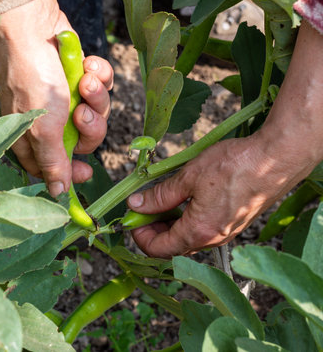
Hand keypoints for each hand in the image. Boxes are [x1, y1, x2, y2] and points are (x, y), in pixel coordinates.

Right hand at [0, 0, 112, 195]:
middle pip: (85, 140)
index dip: (73, 172)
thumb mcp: (43, 126)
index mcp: (35, 137)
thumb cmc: (33, 77)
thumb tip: (58, 191)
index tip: (88, 172)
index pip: (56, 167)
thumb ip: (53, 161)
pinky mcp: (81, 77)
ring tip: (86, 81)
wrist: (36, 26)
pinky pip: (102, 87)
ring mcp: (68, 97)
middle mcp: (52, 120)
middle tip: (83, 111)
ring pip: (98, 112)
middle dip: (91, 126)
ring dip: (96, 98)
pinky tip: (88, 65)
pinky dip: (100, 77)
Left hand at [127, 20, 322, 257]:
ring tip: (162, 196)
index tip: (131, 216)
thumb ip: (161, 194)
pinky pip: (203, 227)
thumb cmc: (234, 166)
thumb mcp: (189, 176)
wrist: (276, 159)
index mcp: (198, 232)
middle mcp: (212, 239)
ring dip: (171, 221)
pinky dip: (188, 217)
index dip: (139, 235)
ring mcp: (225, 232)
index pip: (158, 249)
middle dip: (153, 228)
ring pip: (188, 236)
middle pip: (173, 245)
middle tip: (143, 205)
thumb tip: (136, 205)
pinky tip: (185, 195)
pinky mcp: (234, 221)